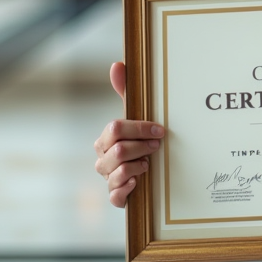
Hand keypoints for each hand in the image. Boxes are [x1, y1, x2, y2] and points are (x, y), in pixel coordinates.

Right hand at [93, 61, 163, 206]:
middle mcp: (102, 159)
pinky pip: (116, 196)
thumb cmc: (139, 140)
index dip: (140, 128)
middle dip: (142, 146)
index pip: (115, 128)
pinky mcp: (115, 197)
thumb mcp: (136, 116)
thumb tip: (117, 64)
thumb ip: (126, 92)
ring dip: (139, 166)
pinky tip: (139, 182)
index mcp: (104, 139)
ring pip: (119, 171)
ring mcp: (107, 178)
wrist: (148, 172)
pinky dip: (129, 188)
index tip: (160, 130)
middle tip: (157, 147)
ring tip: (149, 163)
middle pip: (118, 150)